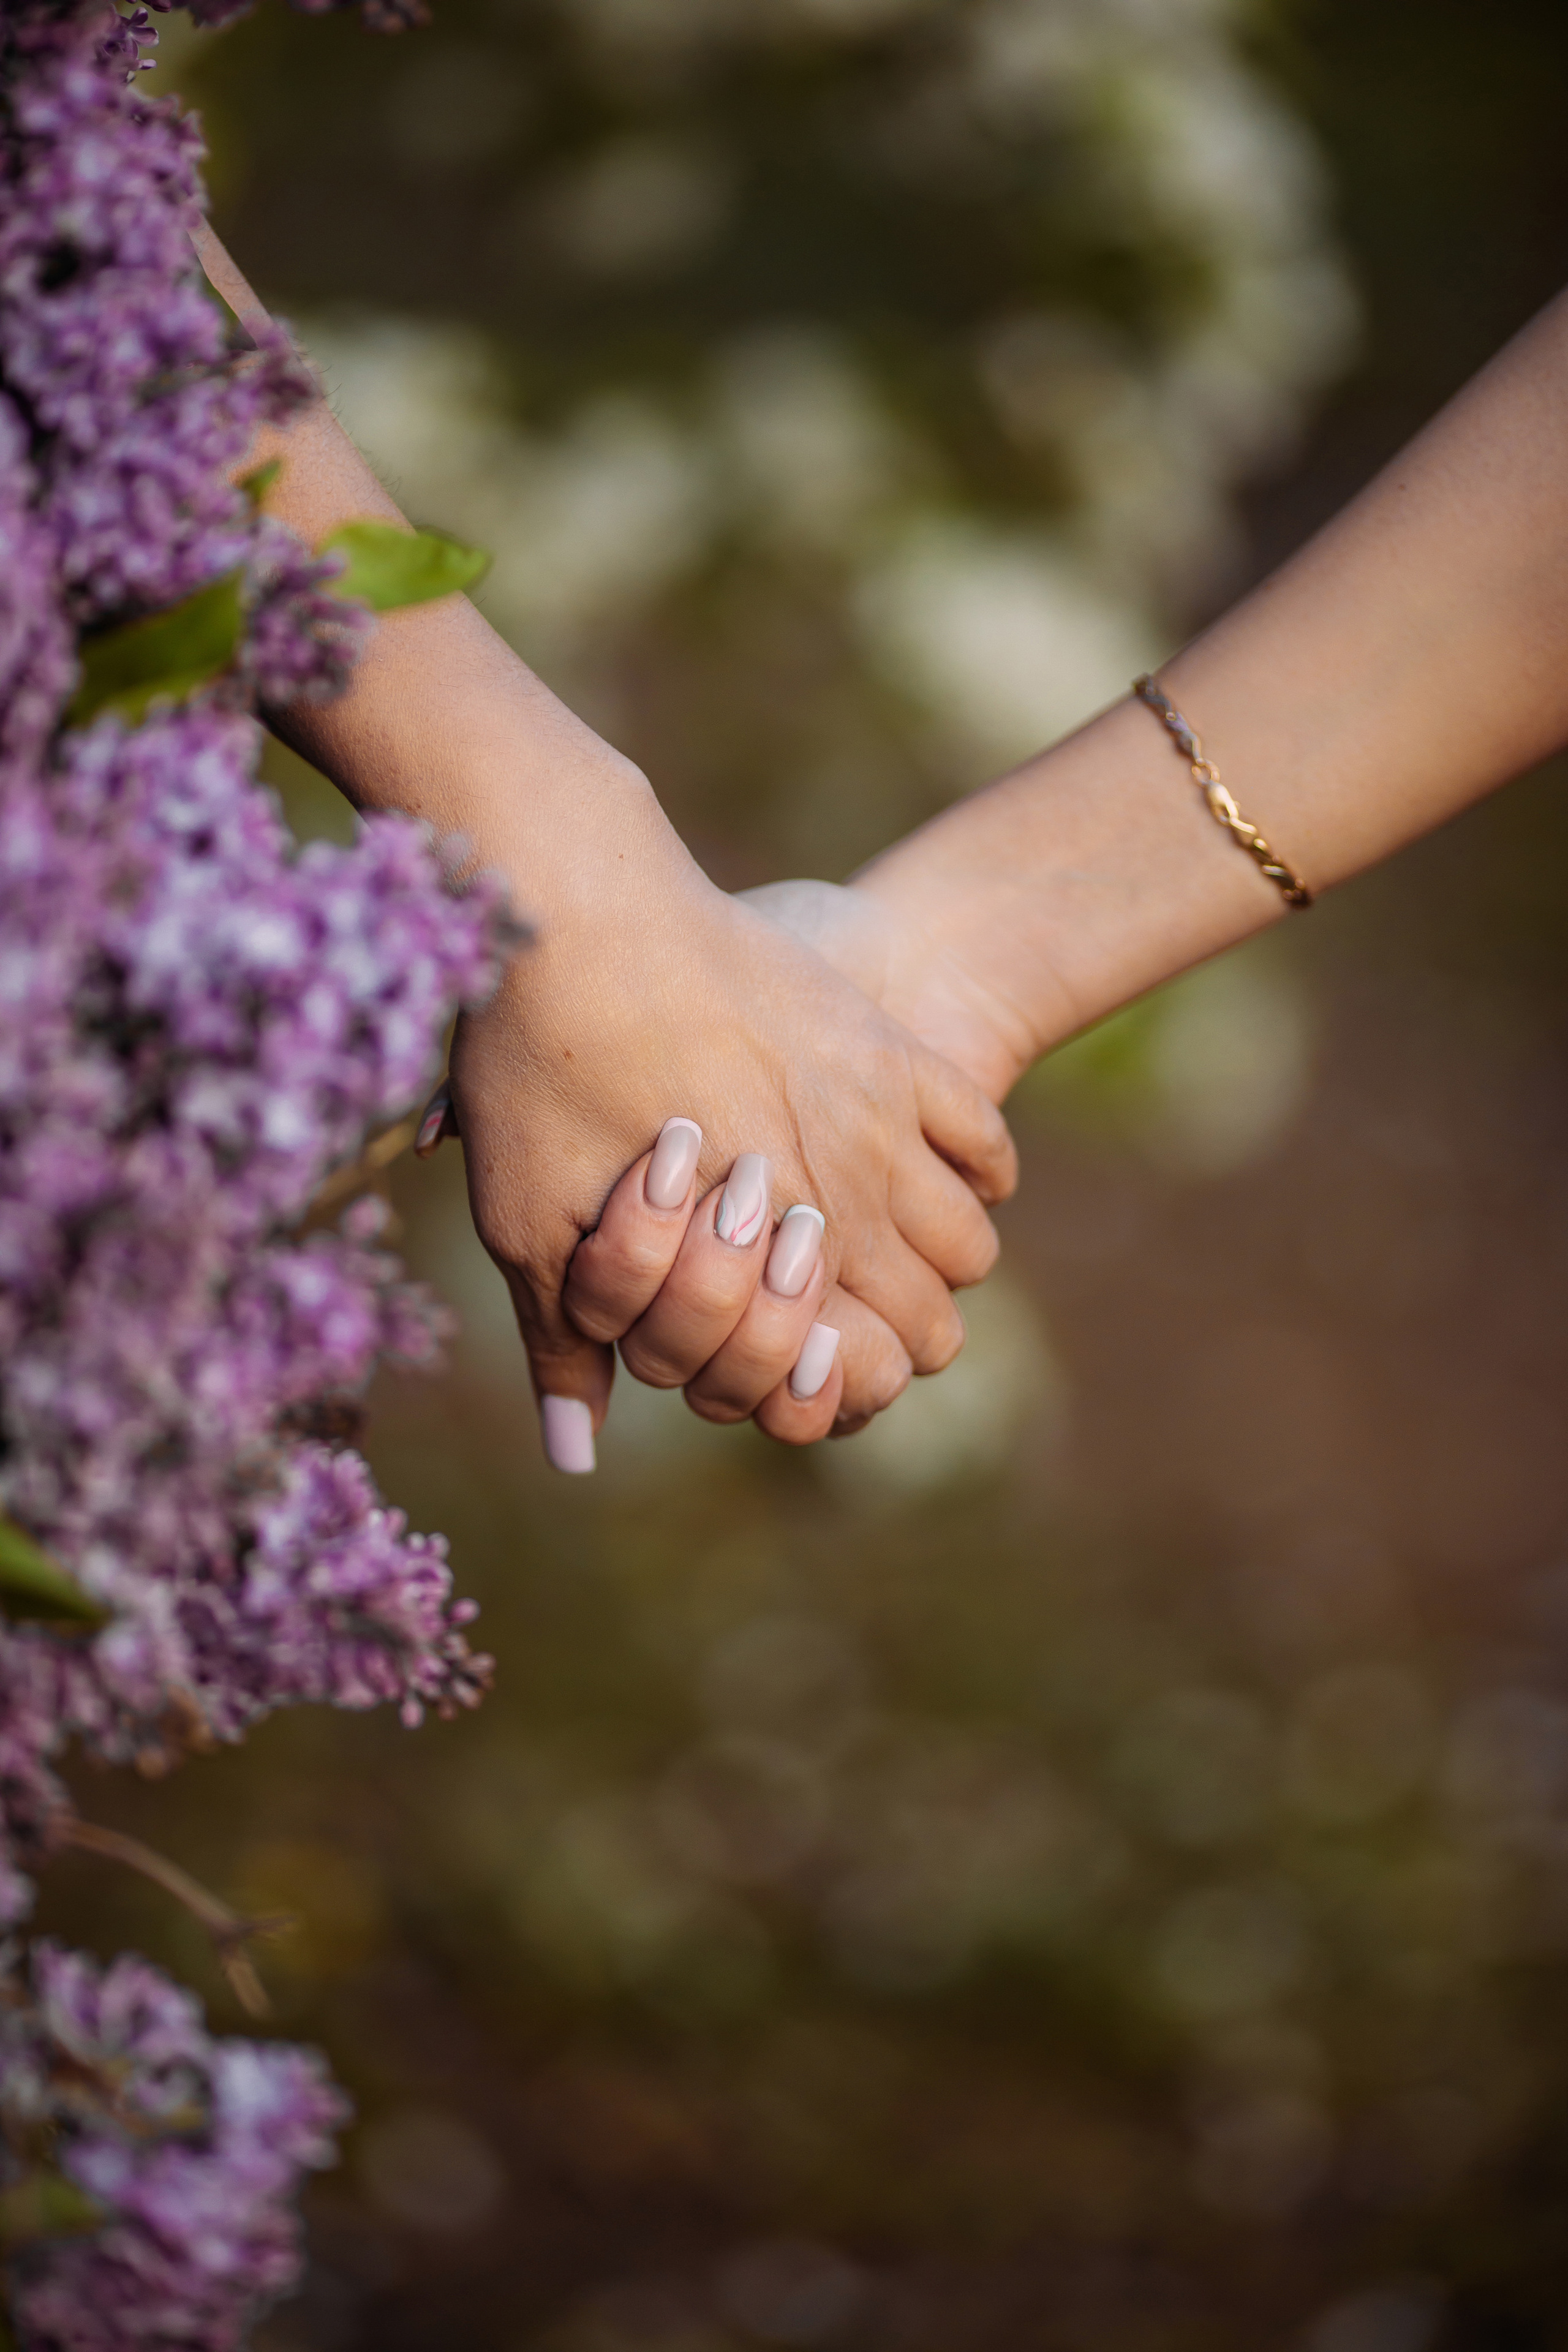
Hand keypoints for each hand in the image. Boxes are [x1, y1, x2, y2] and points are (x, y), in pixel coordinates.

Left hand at [446, 794, 1015, 1466]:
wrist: (581, 900)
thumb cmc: (539, 1064)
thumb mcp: (527, 1216)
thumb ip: (566, 1342)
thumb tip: (575, 1457)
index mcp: (762, 1253)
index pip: (865, 1376)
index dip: (837, 1393)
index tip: (792, 1363)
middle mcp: (845, 1195)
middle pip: (935, 1326)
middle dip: (889, 1341)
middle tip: (827, 1313)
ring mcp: (879, 1117)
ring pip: (970, 1242)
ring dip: (933, 1263)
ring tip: (870, 1244)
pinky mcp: (890, 1045)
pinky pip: (984, 1140)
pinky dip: (974, 1170)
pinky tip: (924, 1167)